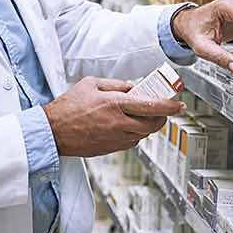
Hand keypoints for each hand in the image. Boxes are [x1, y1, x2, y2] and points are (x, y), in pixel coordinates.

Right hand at [44, 77, 184, 157]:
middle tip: (162, 110)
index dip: (170, 106)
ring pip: (144, 134)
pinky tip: (127, 126)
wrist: (53, 131)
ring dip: (148, 126)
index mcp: (115, 104)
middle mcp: (119, 123)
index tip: (179, 105)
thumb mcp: (90, 84)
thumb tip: (131, 87)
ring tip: (142, 116)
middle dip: (162, 117)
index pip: (152, 106)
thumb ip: (115, 84)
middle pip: (153, 124)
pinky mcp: (111, 148)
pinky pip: (132, 142)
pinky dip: (135, 134)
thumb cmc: (68, 107)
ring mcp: (116, 138)